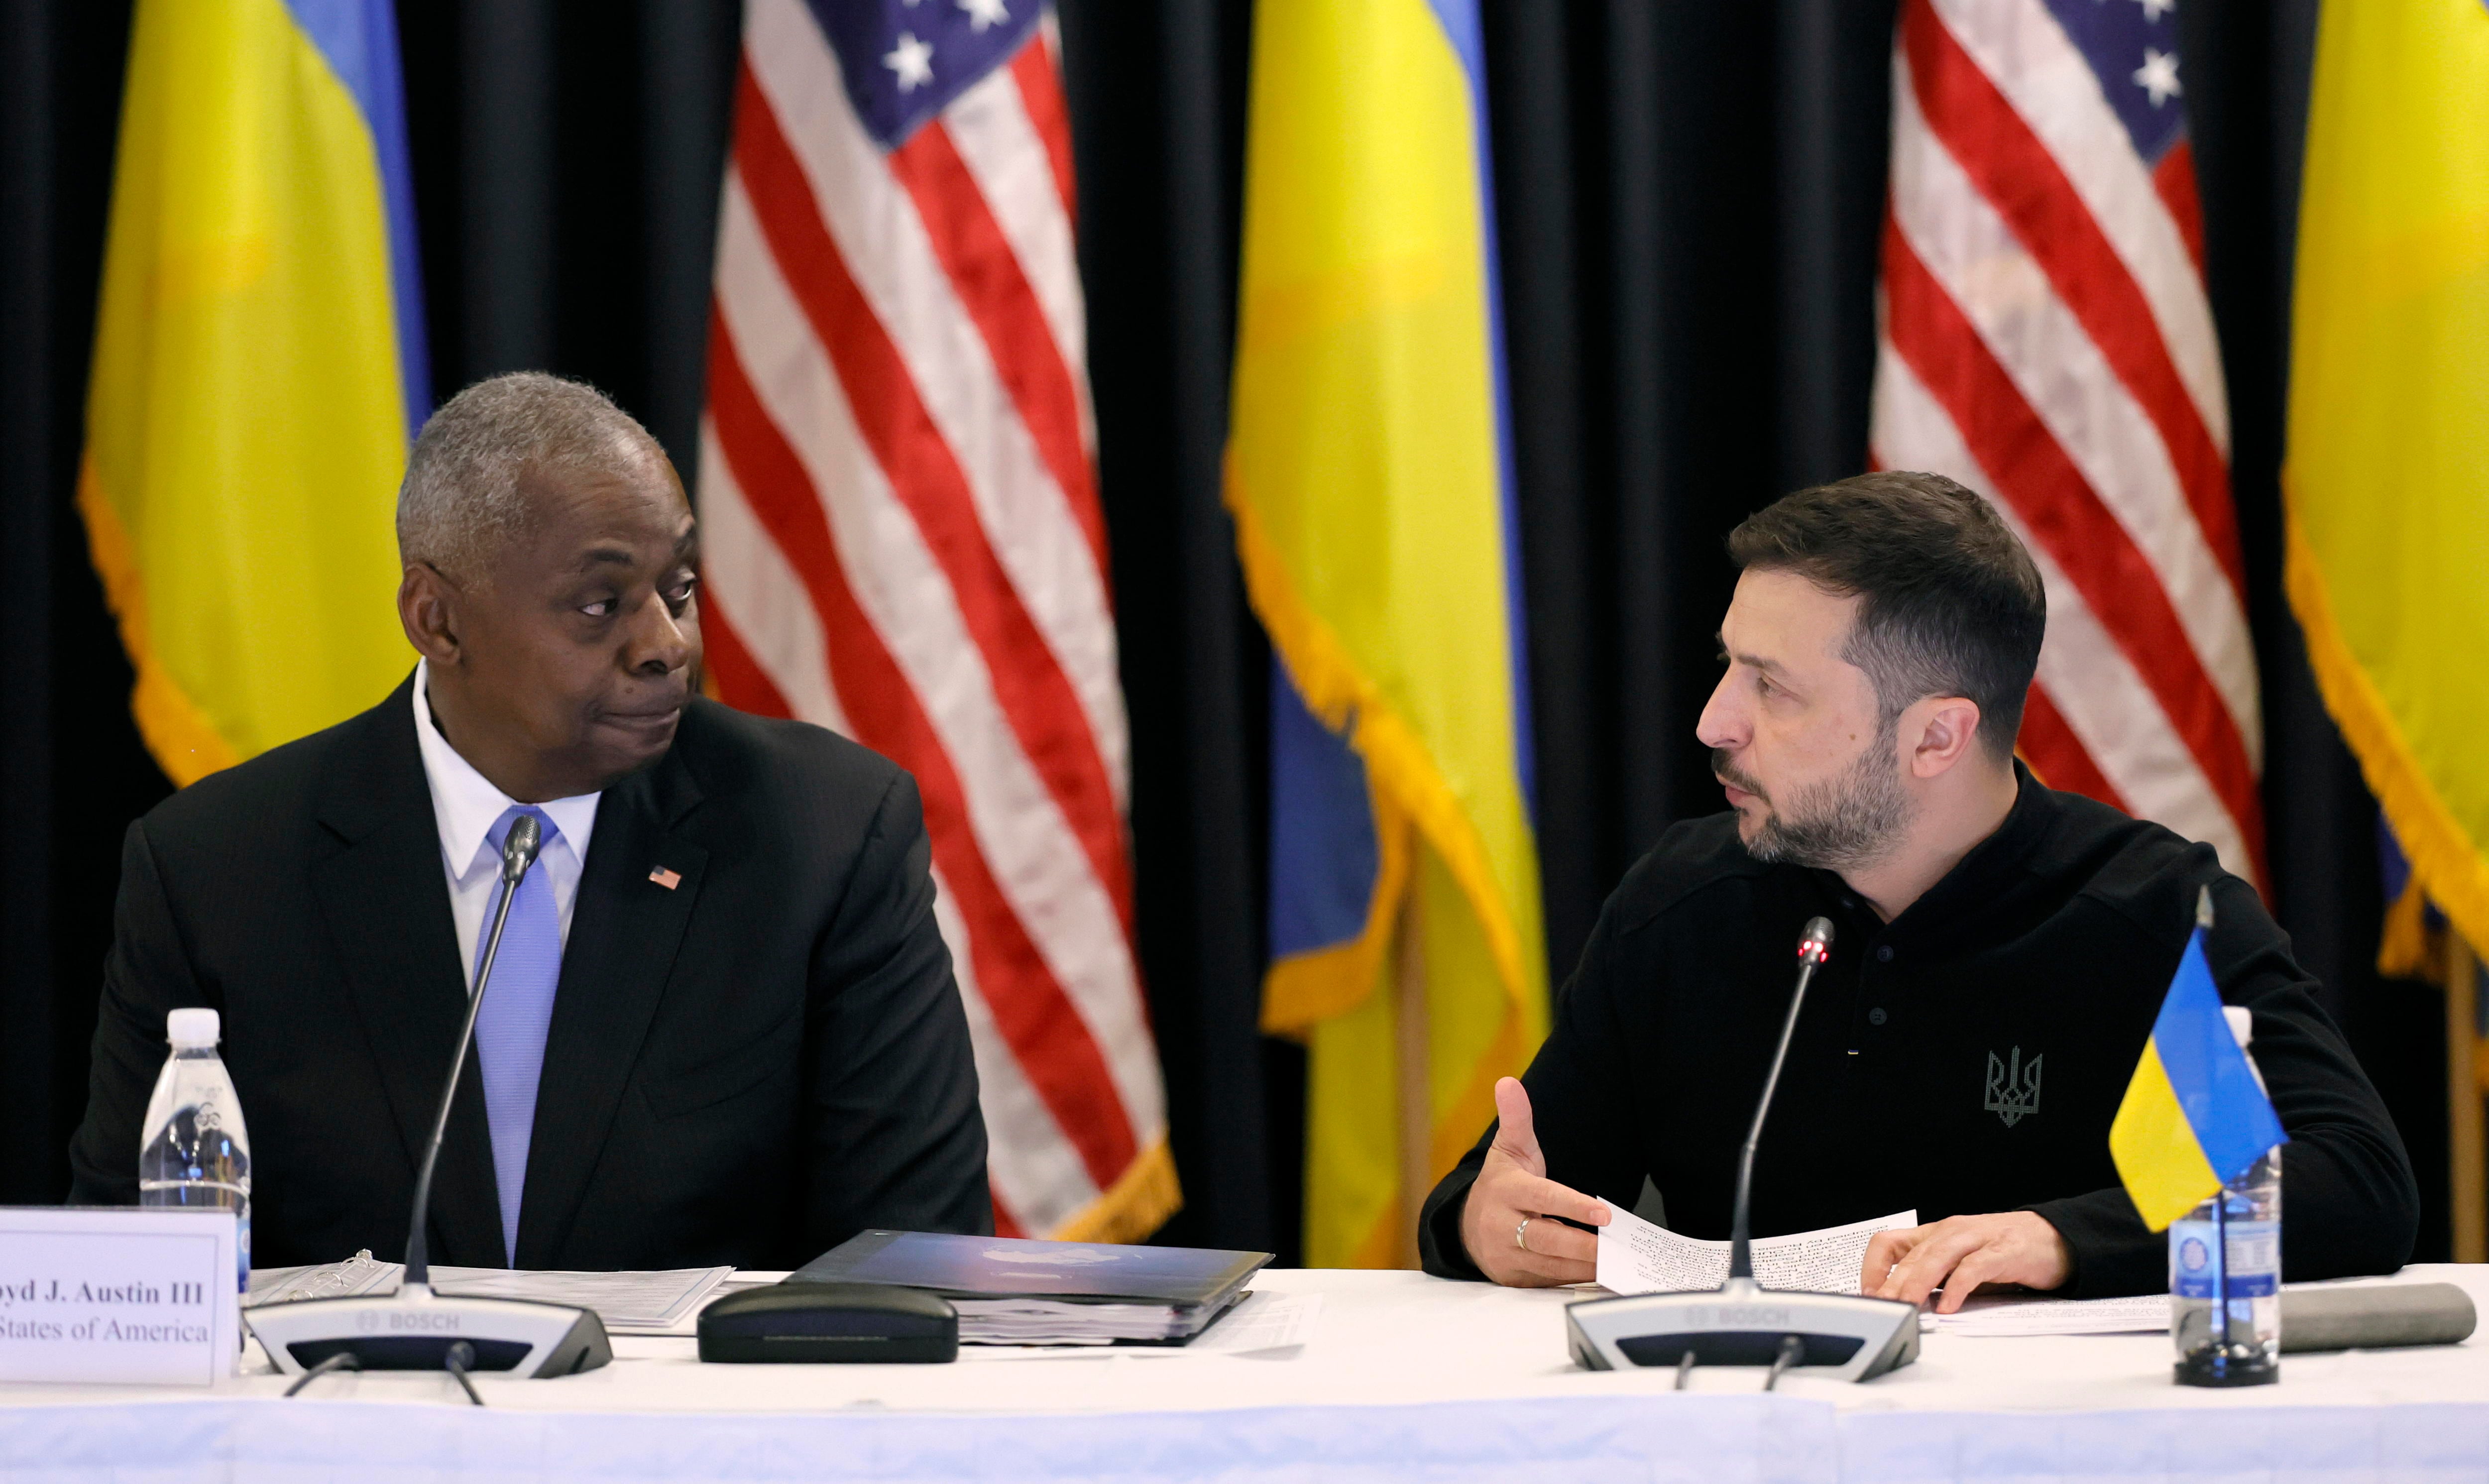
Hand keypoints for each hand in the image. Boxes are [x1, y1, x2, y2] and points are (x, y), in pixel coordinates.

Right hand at [1459, 1078, 1609, 1285]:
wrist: (1466, 1225)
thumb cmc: (1501, 1183)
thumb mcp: (1509, 1149)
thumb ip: (1516, 1118)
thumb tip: (1508, 1082)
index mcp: (1506, 1190)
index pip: (1543, 1198)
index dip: (1573, 1206)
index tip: (1604, 1212)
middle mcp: (1502, 1225)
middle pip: (1546, 1239)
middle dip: (1583, 1246)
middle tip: (1617, 1248)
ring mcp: (1506, 1256)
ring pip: (1550, 1267)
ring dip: (1585, 1267)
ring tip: (1618, 1264)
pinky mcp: (1513, 1279)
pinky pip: (1549, 1283)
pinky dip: (1575, 1280)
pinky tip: (1601, 1277)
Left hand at [1861, 1211, 2070, 1312]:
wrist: (2054, 1238)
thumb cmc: (2004, 1251)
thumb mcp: (1960, 1262)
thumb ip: (1935, 1278)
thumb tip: (1905, 1305)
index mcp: (1935, 1234)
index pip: (1888, 1243)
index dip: (1873, 1269)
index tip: (1869, 1295)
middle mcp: (1950, 1232)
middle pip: (1910, 1257)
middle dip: (1891, 1285)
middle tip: (1881, 1310)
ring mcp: (1976, 1239)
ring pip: (1935, 1258)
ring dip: (1917, 1284)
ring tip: (1906, 1308)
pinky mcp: (2002, 1252)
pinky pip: (1973, 1268)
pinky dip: (1957, 1287)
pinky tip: (1948, 1306)